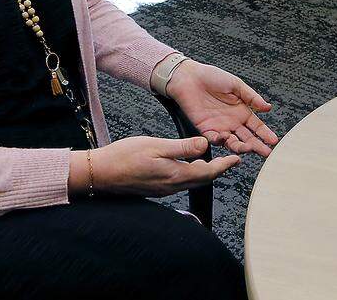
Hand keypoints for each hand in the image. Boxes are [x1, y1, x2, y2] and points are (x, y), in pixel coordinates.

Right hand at [78, 136, 239, 196]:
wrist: (100, 173)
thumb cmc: (124, 157)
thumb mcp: (156, 145)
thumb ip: (183, 147)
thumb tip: (205, 145)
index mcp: (175, 175)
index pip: (208, 172)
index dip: (224, 165)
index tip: (236, 159)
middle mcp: (172, 186)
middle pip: (203, 180)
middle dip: (218, 170)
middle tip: (230, 160)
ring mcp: (163, 190)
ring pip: (192, 182)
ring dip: (205, 173)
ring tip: (214, 162)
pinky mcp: (156, 189)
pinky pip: (181, 182)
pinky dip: (191, 174)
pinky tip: (189, 166)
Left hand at [166, 61, 278, 156]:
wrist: (189, 77)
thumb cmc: (211, 77)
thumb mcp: (236, 84)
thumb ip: (252, 97)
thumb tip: (268, 107)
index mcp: (241, 110)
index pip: (256, 126)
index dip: (265, 134)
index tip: (273, 141)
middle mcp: (232, 121)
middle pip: (248, 138)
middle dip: (258, 146)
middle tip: (266, 153)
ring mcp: (220, 126)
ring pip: (233, 142)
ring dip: (241, 147)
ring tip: (249, 148)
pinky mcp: (205, 129)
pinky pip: (214, 139)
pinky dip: (220, 141)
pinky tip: (226, 139)